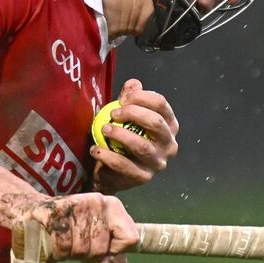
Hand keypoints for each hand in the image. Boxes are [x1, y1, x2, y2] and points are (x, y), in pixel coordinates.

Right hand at [25, 192, 137, 262]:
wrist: (36, 210)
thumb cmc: (72, 228)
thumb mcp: (98, 238)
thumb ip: (113, 255)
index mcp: (113, 205)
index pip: (130, 238)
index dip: (116, 252)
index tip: (105, 253)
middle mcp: (97, 201)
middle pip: (102, 249)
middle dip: (89, 257)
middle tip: (79, 249)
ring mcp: (76, 204)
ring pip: (82, 250)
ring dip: (72, 255)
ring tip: (68, 245)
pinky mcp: (54, 211)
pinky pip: (63, 246)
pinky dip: (59, 253)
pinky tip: (56, 245)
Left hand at [92, 79, 178, 193]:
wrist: (112, 171)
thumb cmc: (124, 137)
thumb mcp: (128, 114)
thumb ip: (131, 97)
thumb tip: (132, 85)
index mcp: (169, 125)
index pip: (161, 104)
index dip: (141, 97)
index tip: (122, 99)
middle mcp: (169, 144)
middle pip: (156, 123)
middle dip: (133, 113)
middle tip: (114, 113)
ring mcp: (157, 163)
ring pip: (141, 145)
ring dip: (120, 134)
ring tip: (104, 128)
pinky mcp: (143, 177)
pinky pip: (124, 165)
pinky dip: (107, 156)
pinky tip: (95, 149)